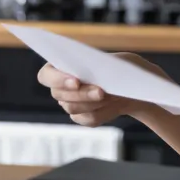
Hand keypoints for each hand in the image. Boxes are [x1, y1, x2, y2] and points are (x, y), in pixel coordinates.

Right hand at [37, 53, 166, 126]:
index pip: (46, 75)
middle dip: (82, 93)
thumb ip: (103, 65)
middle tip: (101, 92)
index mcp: (61, 66)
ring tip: (113, 95)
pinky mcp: (82, 117)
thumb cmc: (121, 67)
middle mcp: (60, 87)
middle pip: (59, 94)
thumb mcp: (116, 60)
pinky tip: (115, 105)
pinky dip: (103, 112)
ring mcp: (70, 104)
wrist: (132, 86)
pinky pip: (88, 119)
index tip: (76, 81)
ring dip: (94, 102)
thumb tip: (95, 76)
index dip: (57, 79)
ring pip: (73, 108)